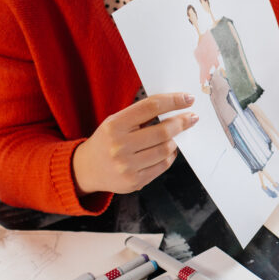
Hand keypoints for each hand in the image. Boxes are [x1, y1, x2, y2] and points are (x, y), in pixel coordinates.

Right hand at [72, 93, 198, 194]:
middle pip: (163, 131)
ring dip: (175, 140)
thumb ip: (141, 114)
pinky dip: (170, 155)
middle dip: (181, 122)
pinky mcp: (134, 181)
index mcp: (114, 125)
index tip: (188, 98)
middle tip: (192, 117)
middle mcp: (119, 146)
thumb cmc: (107, 140)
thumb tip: (175, 106)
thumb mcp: (116, 121)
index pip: (151, 107)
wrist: (87, 169)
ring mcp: (127, 166)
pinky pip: (163, 165)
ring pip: (166, 149)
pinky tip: (169, 149)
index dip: (173, 101)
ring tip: (176, 135)